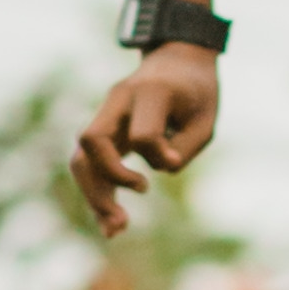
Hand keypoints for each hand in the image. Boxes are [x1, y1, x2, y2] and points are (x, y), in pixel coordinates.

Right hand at [71, 44, 222, 238]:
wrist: (177, 59)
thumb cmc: (197, 92)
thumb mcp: (206, 118)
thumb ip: (185, 146)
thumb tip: (160, 170)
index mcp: (151, 92)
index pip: (141, 134)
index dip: (158, 156)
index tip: (173, 160)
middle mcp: (119, 100)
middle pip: (92, 142)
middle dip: (106, 183)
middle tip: (128, 217)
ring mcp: (106, 113)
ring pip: (82, 157)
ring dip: (94, 195)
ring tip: (116, 230)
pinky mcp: (104, 128)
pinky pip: (89, 163)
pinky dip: (97, 192)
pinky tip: (110, 222)